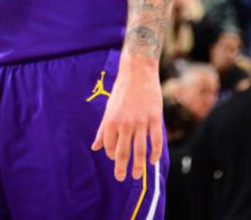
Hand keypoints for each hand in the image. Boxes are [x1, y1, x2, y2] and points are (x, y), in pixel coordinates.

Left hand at [91, 66, 163, 181]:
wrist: (138, 72)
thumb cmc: (121, 91)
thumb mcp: (108, 110)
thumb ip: (103, 130)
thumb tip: (95, 147)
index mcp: (111, 121)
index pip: (110, 147)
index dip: (112, 155)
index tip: (115, 159)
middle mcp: (125, 124)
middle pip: (124, 153)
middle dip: (122, 168)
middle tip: (121, 178)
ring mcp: (141, 122)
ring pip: (140, 150)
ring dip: (138, 166)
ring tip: (137, 175)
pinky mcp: (154, 118)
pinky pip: (156, 141)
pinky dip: (155, 154)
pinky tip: (153, 161)